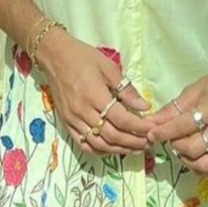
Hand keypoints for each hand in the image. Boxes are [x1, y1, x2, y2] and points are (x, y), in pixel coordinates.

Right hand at [37, 31, 151, 157]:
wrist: (54, 56)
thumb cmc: (83, 57)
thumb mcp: (108, 67)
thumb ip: (126, 89)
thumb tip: (145, 106)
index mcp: (95, 95)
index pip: (122, 119)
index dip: (140, 127)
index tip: (153, 129)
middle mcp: (83, 112)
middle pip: (112, 136)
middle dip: (133, 142)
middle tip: (148, 143)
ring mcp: (73, 120)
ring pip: (99, 145)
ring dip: (119, 150)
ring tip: (135, 149)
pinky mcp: (66, 123)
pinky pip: (83, 144)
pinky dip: (99, 151)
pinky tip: (112, 148)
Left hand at [145, 63, 207, 175]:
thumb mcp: (192, 90)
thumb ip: (172, 109)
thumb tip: (152, 122)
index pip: (184, 126)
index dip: (164, 132)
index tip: (151, 134)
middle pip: (194, 149)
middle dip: (176, 146)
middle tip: (171, 138)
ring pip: (205, 165)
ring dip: (187, 160)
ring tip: (182, 148)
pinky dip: (201, 167)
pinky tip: (195, 155)